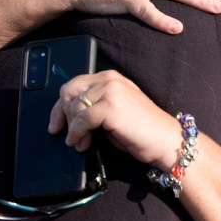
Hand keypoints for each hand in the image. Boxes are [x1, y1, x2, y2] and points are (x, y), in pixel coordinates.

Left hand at [49, 70, 181, 167]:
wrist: (164, 139)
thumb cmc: (140, 129)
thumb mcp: (113, 110)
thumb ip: (94, 106)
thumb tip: (67, 116)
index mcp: (110, 77)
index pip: (73, 84)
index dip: (60, 106)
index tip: (56, 124)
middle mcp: (109, 80)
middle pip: (68, 91)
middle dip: (63, 114)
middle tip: (69, 134)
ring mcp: (111, 91)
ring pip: (74, 106)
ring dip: (72, 128)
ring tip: (81, 142)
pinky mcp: (111, 107)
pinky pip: (81, 119)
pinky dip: (76, 133)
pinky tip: (80, 142)